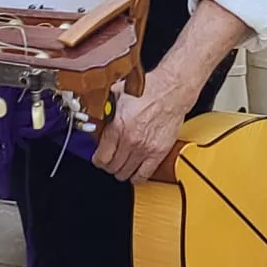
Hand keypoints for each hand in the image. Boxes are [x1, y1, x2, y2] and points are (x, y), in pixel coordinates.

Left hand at [91, 69, 192, 183]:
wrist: (171, 91)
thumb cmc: (149, 90)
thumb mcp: (118, 94)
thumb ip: (105, 107)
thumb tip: (95, 113)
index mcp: (118, 126)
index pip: (101, 157)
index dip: (97, 160)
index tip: (98, 158)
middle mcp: (131, 140)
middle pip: (112, 167)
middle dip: (108, 165)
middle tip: (109, 160)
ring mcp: (145, 148)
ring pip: (126, 173)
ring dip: (121, 171)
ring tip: (121, 165)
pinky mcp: (159, 152)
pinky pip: (144, 174)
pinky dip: (137, 176)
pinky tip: (135, 171)